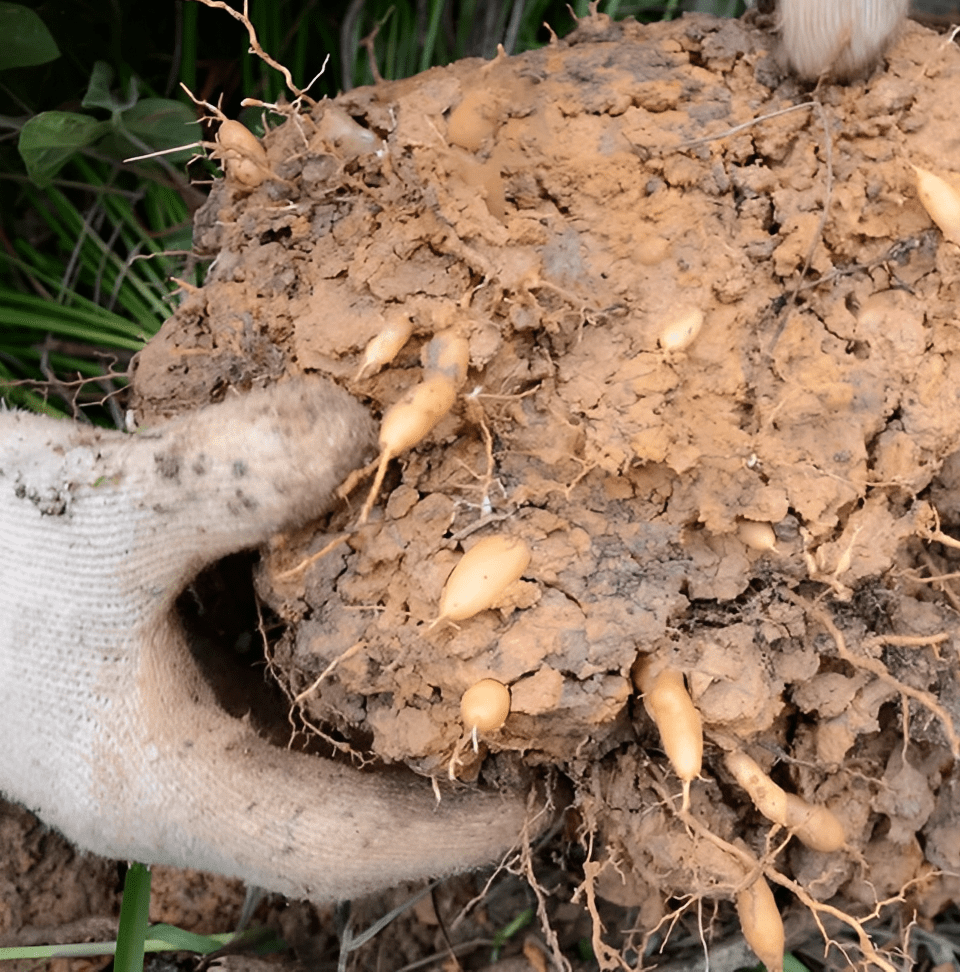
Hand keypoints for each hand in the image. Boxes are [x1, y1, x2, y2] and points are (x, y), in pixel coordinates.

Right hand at [0, 379, 538, 900]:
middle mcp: (176, 770)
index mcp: (162, 785)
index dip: (450, 833)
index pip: (336, 848)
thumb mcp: (92, 508)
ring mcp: (167, 720)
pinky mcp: (164, 664)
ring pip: (313, 738)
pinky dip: (347, 643)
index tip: (549, 801)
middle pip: (340, 803)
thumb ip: (224, 476)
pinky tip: (393, 588)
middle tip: (548, 721)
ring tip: (500, 660)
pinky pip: (280, 670)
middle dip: (444, 775)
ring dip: (400, 708)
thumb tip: (362, 428)